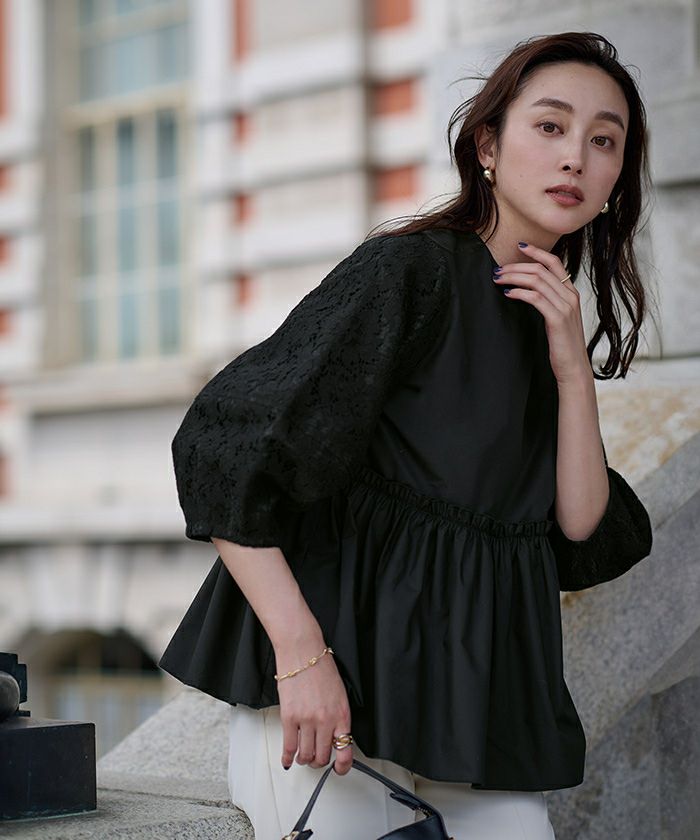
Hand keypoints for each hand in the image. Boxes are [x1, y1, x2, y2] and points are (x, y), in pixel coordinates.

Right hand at [275, 640, 353, 775]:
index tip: (339, 769)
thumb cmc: (321, 667)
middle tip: (316, 759)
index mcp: (342, 714)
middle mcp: (326, 720)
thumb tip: (334, 736)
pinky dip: (287, 757)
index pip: (346, 750)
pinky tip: (287, 759)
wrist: (303, 651)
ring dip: (304, 759)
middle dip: (319, 761)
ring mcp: (307, 720)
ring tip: (302, 756)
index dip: (343, 766)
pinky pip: (288, 746)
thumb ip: (338, 717)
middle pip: (323, 756)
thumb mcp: (340, 694)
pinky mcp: (289, 717)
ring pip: (306, 755)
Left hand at [492, 242, 591, 383]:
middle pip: (541, 270)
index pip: (554, 263)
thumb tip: (528, 290)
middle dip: (516, 266)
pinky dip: (520, 292)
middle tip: (498, 270)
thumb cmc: (562, 343)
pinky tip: (508, 294)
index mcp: (570, 293)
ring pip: (537, 281)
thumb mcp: (557, 317)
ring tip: (498, 280)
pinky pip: (536, 298)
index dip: (537, 252)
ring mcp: (565, 307)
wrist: (573, 366)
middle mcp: (570, 296)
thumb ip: (549, 301)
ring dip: (514, 277)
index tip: (520, 246)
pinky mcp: (557, 318)